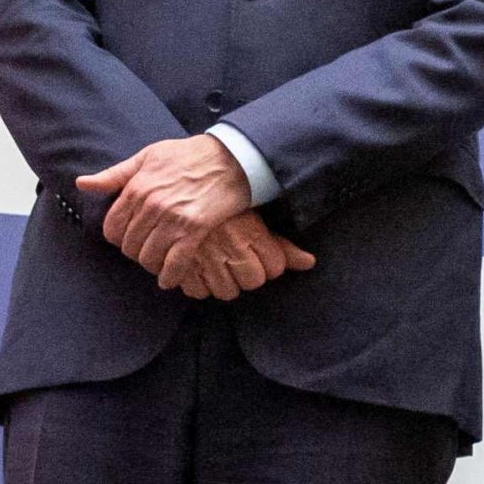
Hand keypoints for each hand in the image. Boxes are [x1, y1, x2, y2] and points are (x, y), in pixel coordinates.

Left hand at [80, 134, 253, 270]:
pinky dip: (170, 276)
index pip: (112, 228)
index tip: (129, 239)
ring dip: (153, 265)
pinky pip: (176, 263)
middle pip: (130, 246)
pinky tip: (170, 279)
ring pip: (149, 257)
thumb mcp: (147, 156)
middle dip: (136, 253)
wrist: (232, 157)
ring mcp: (173, 219)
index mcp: (136, 188)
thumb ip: (114, 174)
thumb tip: (81, 183)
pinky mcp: (196, 229)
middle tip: (147, 251)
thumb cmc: (189, 154)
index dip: (118, 238)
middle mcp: (151, 205)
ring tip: (159, 263)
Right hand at [159, 213, 315, 301]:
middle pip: (253, 282)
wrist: (174, 190)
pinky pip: (197, 292)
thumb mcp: (253, 217)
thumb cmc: (219, 204)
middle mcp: (231, 246)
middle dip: (247, 275)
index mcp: (251, 231)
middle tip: (235, 261)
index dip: (269, 264)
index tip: (258, 255)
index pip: (275, 267)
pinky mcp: (180, 266)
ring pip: (226, 291)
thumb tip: (310, 263)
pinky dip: (198, 286)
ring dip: (223, 283)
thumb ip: (282, 245)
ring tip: (217, 265)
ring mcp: (205, 257)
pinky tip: (198, 270)